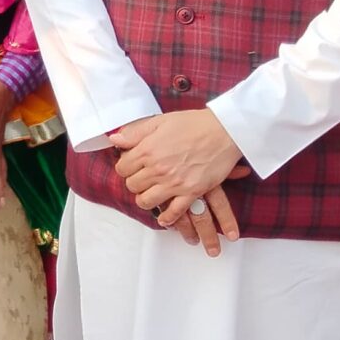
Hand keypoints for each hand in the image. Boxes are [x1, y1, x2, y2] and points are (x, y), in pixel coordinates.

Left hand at [109, 110, 245, 250]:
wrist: (223, 131)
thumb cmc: (193, 124)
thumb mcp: (160, 121)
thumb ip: (135, 132)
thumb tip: (115, 139)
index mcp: (148, 150)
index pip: (122, 168)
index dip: (125, 168)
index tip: (132, 167)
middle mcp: (158, 168)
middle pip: (132, 186)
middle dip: (135, 183)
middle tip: (143, 179)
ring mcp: (174, 182)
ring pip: (146, 201)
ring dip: (146, 199)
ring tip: (151, 194)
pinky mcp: (192, 192)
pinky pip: (174, 212)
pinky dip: (167, 218)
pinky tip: (165, 217)